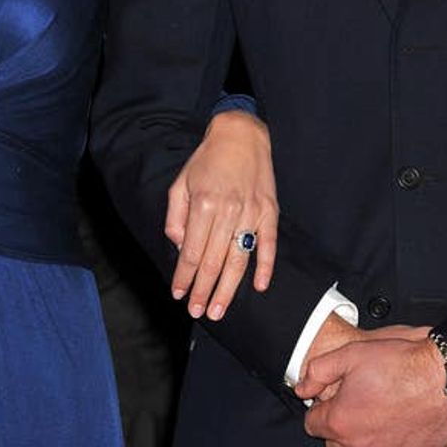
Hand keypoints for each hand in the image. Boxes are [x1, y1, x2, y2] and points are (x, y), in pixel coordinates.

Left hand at [166, 110, 277, 319]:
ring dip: (228, 288)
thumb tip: (180, 246)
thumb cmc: (207, 160)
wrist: (241, 134)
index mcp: (203, 204)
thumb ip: (176, 217)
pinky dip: (266, 267)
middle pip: (214, 261)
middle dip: (203, 290)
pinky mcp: (270, 211)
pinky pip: (269, 244)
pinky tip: (260, 286)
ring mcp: (252, 212)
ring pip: (239, 259)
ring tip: (219, 309)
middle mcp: (228, 211)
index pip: (192, 252)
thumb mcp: (181, 183)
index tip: (178, 295)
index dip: (184, 277)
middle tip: (197, 312)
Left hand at [301, 333, 446, 446]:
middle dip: (337, 429)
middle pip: (335, 446)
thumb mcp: (350, 354)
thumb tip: (302, 390)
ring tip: (368, 428)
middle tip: (351, 410)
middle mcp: (360, 444)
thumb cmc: (398, 362)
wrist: (444, 377)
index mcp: (340, 420)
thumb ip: (318, 372)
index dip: (319, 410)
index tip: (330, 401)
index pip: (312, 425)